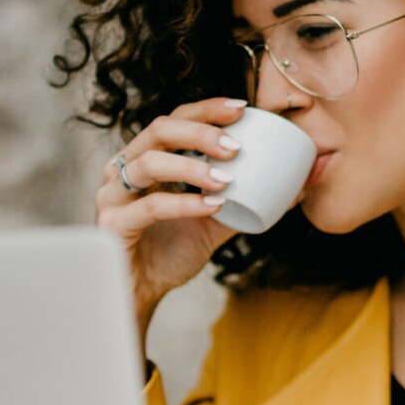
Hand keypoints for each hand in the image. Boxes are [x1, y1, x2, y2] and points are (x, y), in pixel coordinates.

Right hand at [96, 97, 251, 339]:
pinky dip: (184, 204)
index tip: (242, 110)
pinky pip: (149, 207)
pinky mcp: (111, 224)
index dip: (206, 110)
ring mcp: (113, 195)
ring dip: (192, 167)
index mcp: (147, 159)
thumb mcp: (212, 223)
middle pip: (160, 130)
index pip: (175, 120)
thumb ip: (243, 202)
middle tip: (236, 147)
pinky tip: (212, 205)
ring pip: (149, 163)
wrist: (140, 294)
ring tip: (226, 178)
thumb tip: (293, 190)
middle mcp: (125, 169)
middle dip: (201, 133)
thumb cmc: (170, 253)